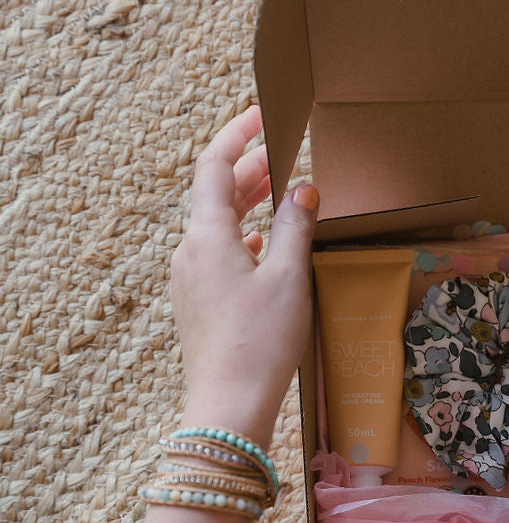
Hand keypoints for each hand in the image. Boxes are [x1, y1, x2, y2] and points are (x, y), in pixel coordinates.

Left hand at [170, 105, 319, 448]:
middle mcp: (190, 253)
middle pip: (214, 195)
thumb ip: (297, 226)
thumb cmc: (259, 343)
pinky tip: (265, 248)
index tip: (260, 115)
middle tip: (280, 154)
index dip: (236, 135)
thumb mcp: (289, 278)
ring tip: (277, 194)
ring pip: (216, 226)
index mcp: (207, 237)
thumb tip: (304, 189)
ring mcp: (189, 281)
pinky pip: (217, 255)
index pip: (213, 165)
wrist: (227, 407)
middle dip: (247, 169)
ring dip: (245, 204)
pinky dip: (242, 238)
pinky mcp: (198, 306)